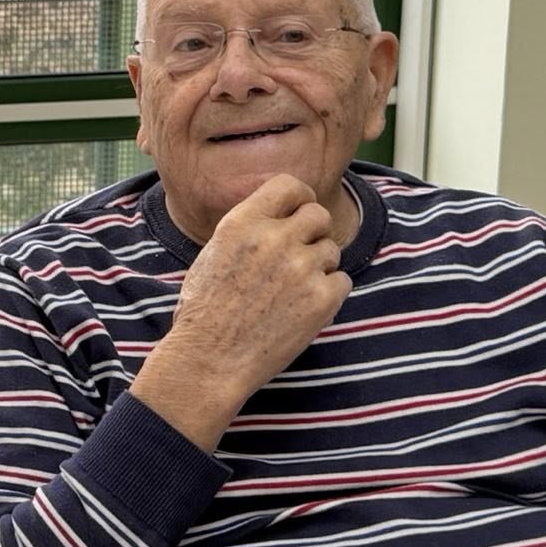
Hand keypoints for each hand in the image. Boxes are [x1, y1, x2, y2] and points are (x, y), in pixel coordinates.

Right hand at [134, 174, 350, 448]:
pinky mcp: (322, 298)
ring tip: (290, 291)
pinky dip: (327, 293)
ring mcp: (301, 268)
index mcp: (242, 223)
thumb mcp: (213, 255)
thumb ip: (249, 230)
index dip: (300, 198)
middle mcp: (274, 238)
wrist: (208, 360)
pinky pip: (342, 281)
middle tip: (298, 257)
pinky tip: (300, 309)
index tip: (297, 213)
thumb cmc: (204, 313)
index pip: (290, 185)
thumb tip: (281, 214)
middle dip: (313, 233)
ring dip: (318, 266)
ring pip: (332, 249)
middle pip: (319, 214)